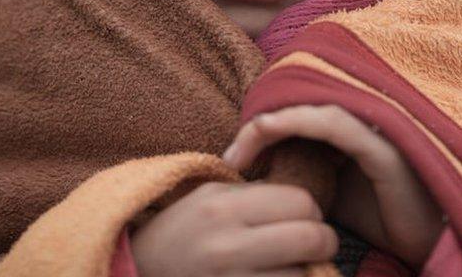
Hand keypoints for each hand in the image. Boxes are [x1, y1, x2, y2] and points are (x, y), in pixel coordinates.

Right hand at [130, 181, 338, 276]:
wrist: (137, 271)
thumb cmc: (180, 231)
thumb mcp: (210, 197)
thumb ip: (255, 194)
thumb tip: (307, 197)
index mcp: (223, 208)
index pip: (300, 202)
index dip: (312, 210)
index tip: (305, 218)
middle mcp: (228, 246)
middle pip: (311, 238)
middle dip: (323, 242)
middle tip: (315, 245)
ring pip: (302, 276)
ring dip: (305, 273)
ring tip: (289, 267)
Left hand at [222, 105, 444, 268]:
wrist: (427, 240)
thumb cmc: (383, 216)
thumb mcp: (332, 196)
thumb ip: (303, 177)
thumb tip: (261, 180)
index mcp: (347, 129)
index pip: (297, 115)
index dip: (262, 128)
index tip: (232, 158)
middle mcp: (360, 119)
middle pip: (299, 104)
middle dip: (259, 124)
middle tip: (230, 153)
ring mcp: (372, 125)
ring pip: (311, 107)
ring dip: (272, 122)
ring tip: (242, 146)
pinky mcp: (381, 140)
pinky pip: (332, 121)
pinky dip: (297, 120)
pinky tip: (269, 130)